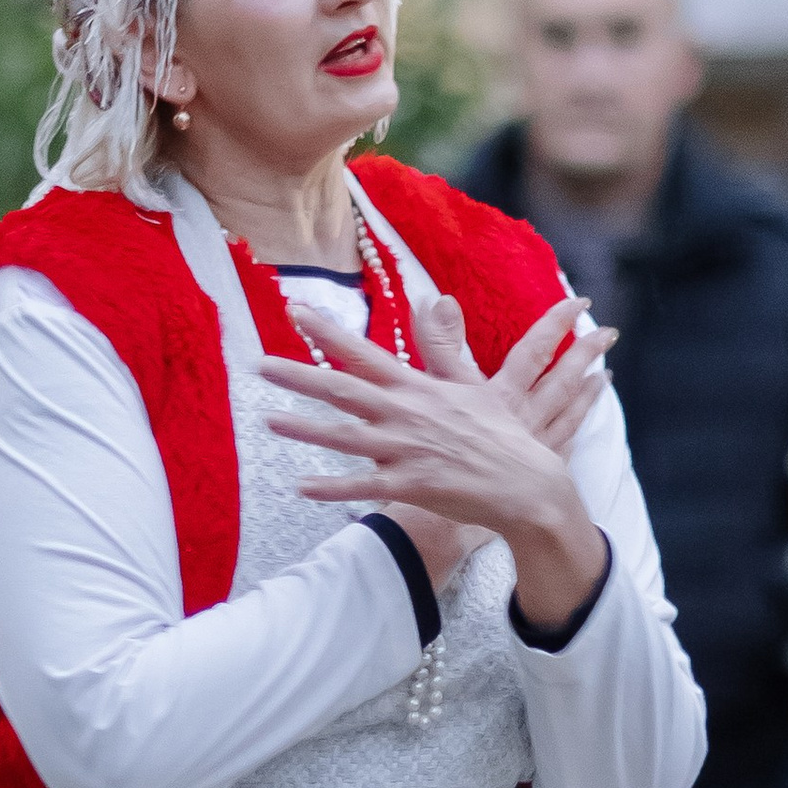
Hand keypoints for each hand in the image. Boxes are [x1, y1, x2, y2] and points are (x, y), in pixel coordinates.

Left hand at [265, 294, 614, 631]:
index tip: (295, 311)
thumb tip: (435, 300)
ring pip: (346, 438)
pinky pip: (363, 486)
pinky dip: (332, 488)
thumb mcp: (471, 384)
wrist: (526, 482)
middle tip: (261, 365)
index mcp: (417, 388)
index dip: (327, 333)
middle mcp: (406, 414)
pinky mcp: (411, 485)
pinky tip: (301, 487)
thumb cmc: (498, 434)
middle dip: (300, 376)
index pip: (364, 354)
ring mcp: (406, 451)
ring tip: (269, 421)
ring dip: (306, 430)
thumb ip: (443, 346)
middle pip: (344, 390)